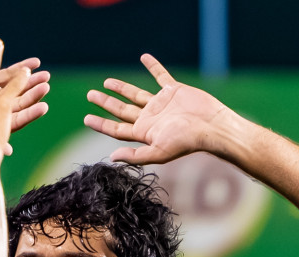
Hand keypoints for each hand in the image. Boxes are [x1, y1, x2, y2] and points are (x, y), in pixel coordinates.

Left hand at [84, 54, 237, 164]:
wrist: (212, 126)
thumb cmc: (187, 142)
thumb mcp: (158, 152)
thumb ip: (135, 155)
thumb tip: (112, 157)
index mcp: (144, 133)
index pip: (117, 129)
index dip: (101, 123)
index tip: (86, 117)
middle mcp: (150, 118)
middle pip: (122, 110)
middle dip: (106, 103)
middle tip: (90, 95)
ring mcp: (161, 104)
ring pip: (136, 94)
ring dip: (121, 88)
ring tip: (106, 82)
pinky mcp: (174, 90)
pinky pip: (160, 75)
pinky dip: (153, 66)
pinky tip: (144, 58)